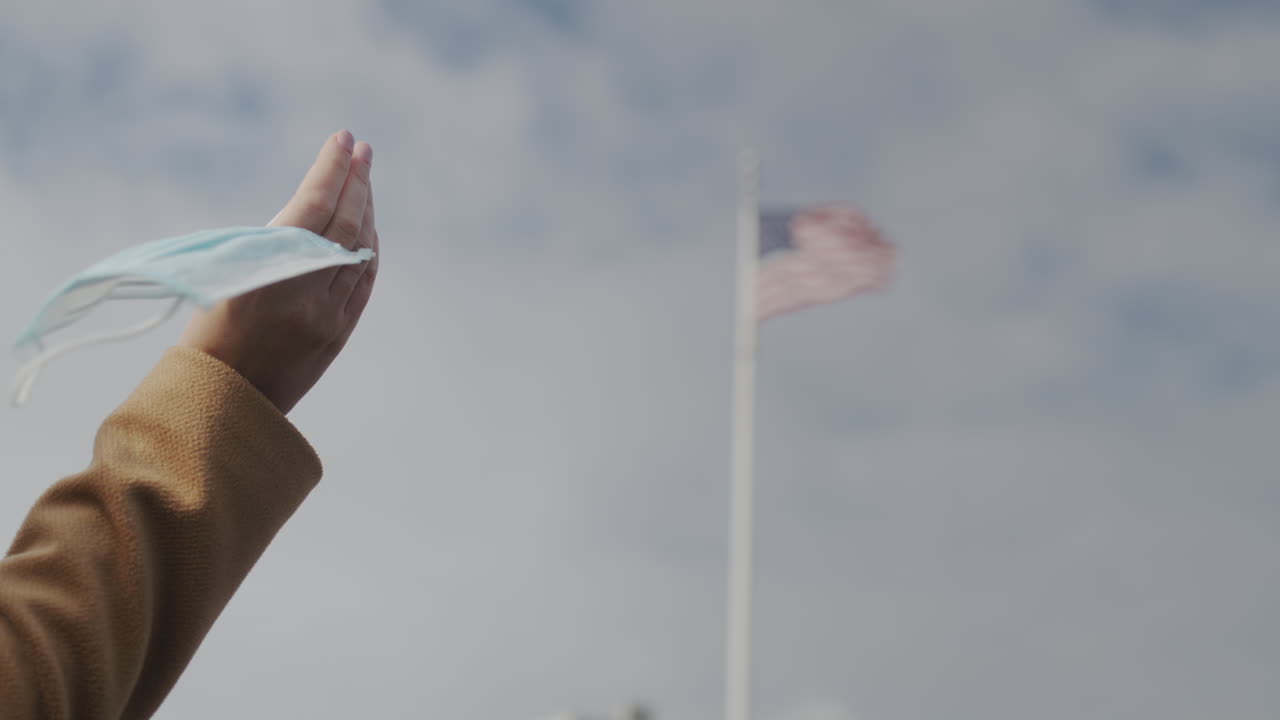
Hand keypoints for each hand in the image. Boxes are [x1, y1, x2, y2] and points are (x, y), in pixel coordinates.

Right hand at [178, 130, 379, 413]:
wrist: (221, 404)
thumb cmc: (205, 337)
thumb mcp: (223, 277)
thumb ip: (268, 244)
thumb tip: (309, 210)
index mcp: (267, 270)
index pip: (313, 206)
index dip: (331, 170)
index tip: (343, 139)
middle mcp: (305, 290)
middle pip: (344, 224)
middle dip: (355, 182)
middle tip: (362, 150)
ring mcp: (328, 314)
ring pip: (359, 251)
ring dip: (365, 212)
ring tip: (364, 180)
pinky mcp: (339, 333)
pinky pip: (364, 281)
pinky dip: (368, 250)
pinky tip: (369, 229)